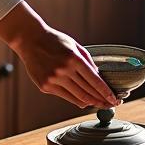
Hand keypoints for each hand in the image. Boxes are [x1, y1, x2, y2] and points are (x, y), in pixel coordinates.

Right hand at [0, 2, 118, 108]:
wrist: (30, 40)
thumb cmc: (55, 41)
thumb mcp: (75, 46)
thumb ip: (87, 62)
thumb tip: (99, 78)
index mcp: (74, 59)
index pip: (95, 81)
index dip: (106, 93)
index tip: (115, 99)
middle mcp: (64, 71)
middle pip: (88, 91)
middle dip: (102, 100)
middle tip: (110, 104)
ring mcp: (54, 80)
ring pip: (78, 97)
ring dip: (91, 103)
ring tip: (100, 105)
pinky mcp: (46, 86)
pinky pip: (66, 97)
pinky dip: (77, 100)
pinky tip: (85, 102)